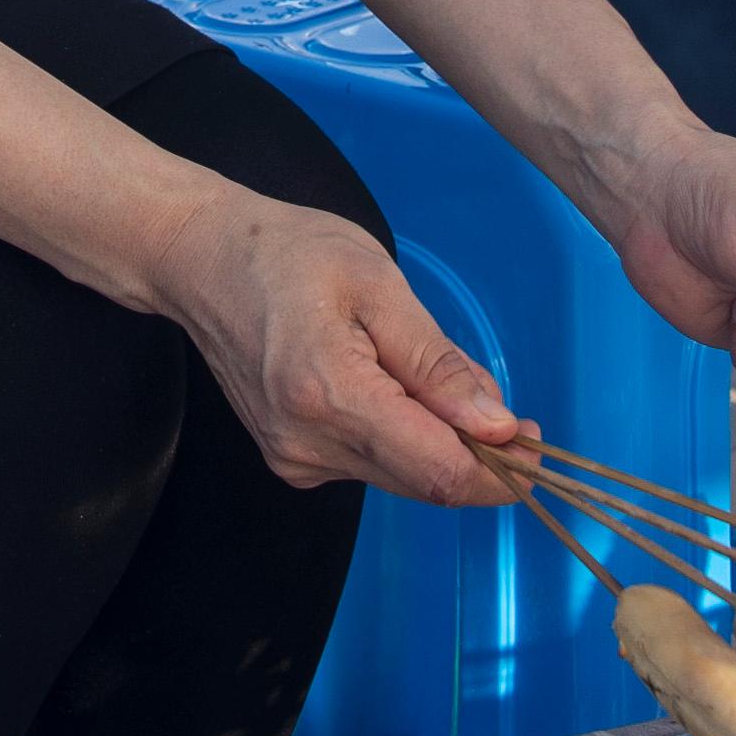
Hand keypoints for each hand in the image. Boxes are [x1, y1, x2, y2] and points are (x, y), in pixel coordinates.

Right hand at [145, 190, 528, 505]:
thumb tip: (498, 425)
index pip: (438, 471)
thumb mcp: (377, 284)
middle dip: (480, 456)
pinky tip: (396, 389)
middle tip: (513, 416)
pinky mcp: (290, 459)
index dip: (500, 470)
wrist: (200, 260)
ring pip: (401, 476)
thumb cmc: (288, 253)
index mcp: (330, 396)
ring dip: (441, 444)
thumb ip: (437, 362)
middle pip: (424, 481)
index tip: (536, 442)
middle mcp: (307, 444)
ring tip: (437, 378)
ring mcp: (294, 458)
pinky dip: (403, 438)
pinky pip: (371, 464)